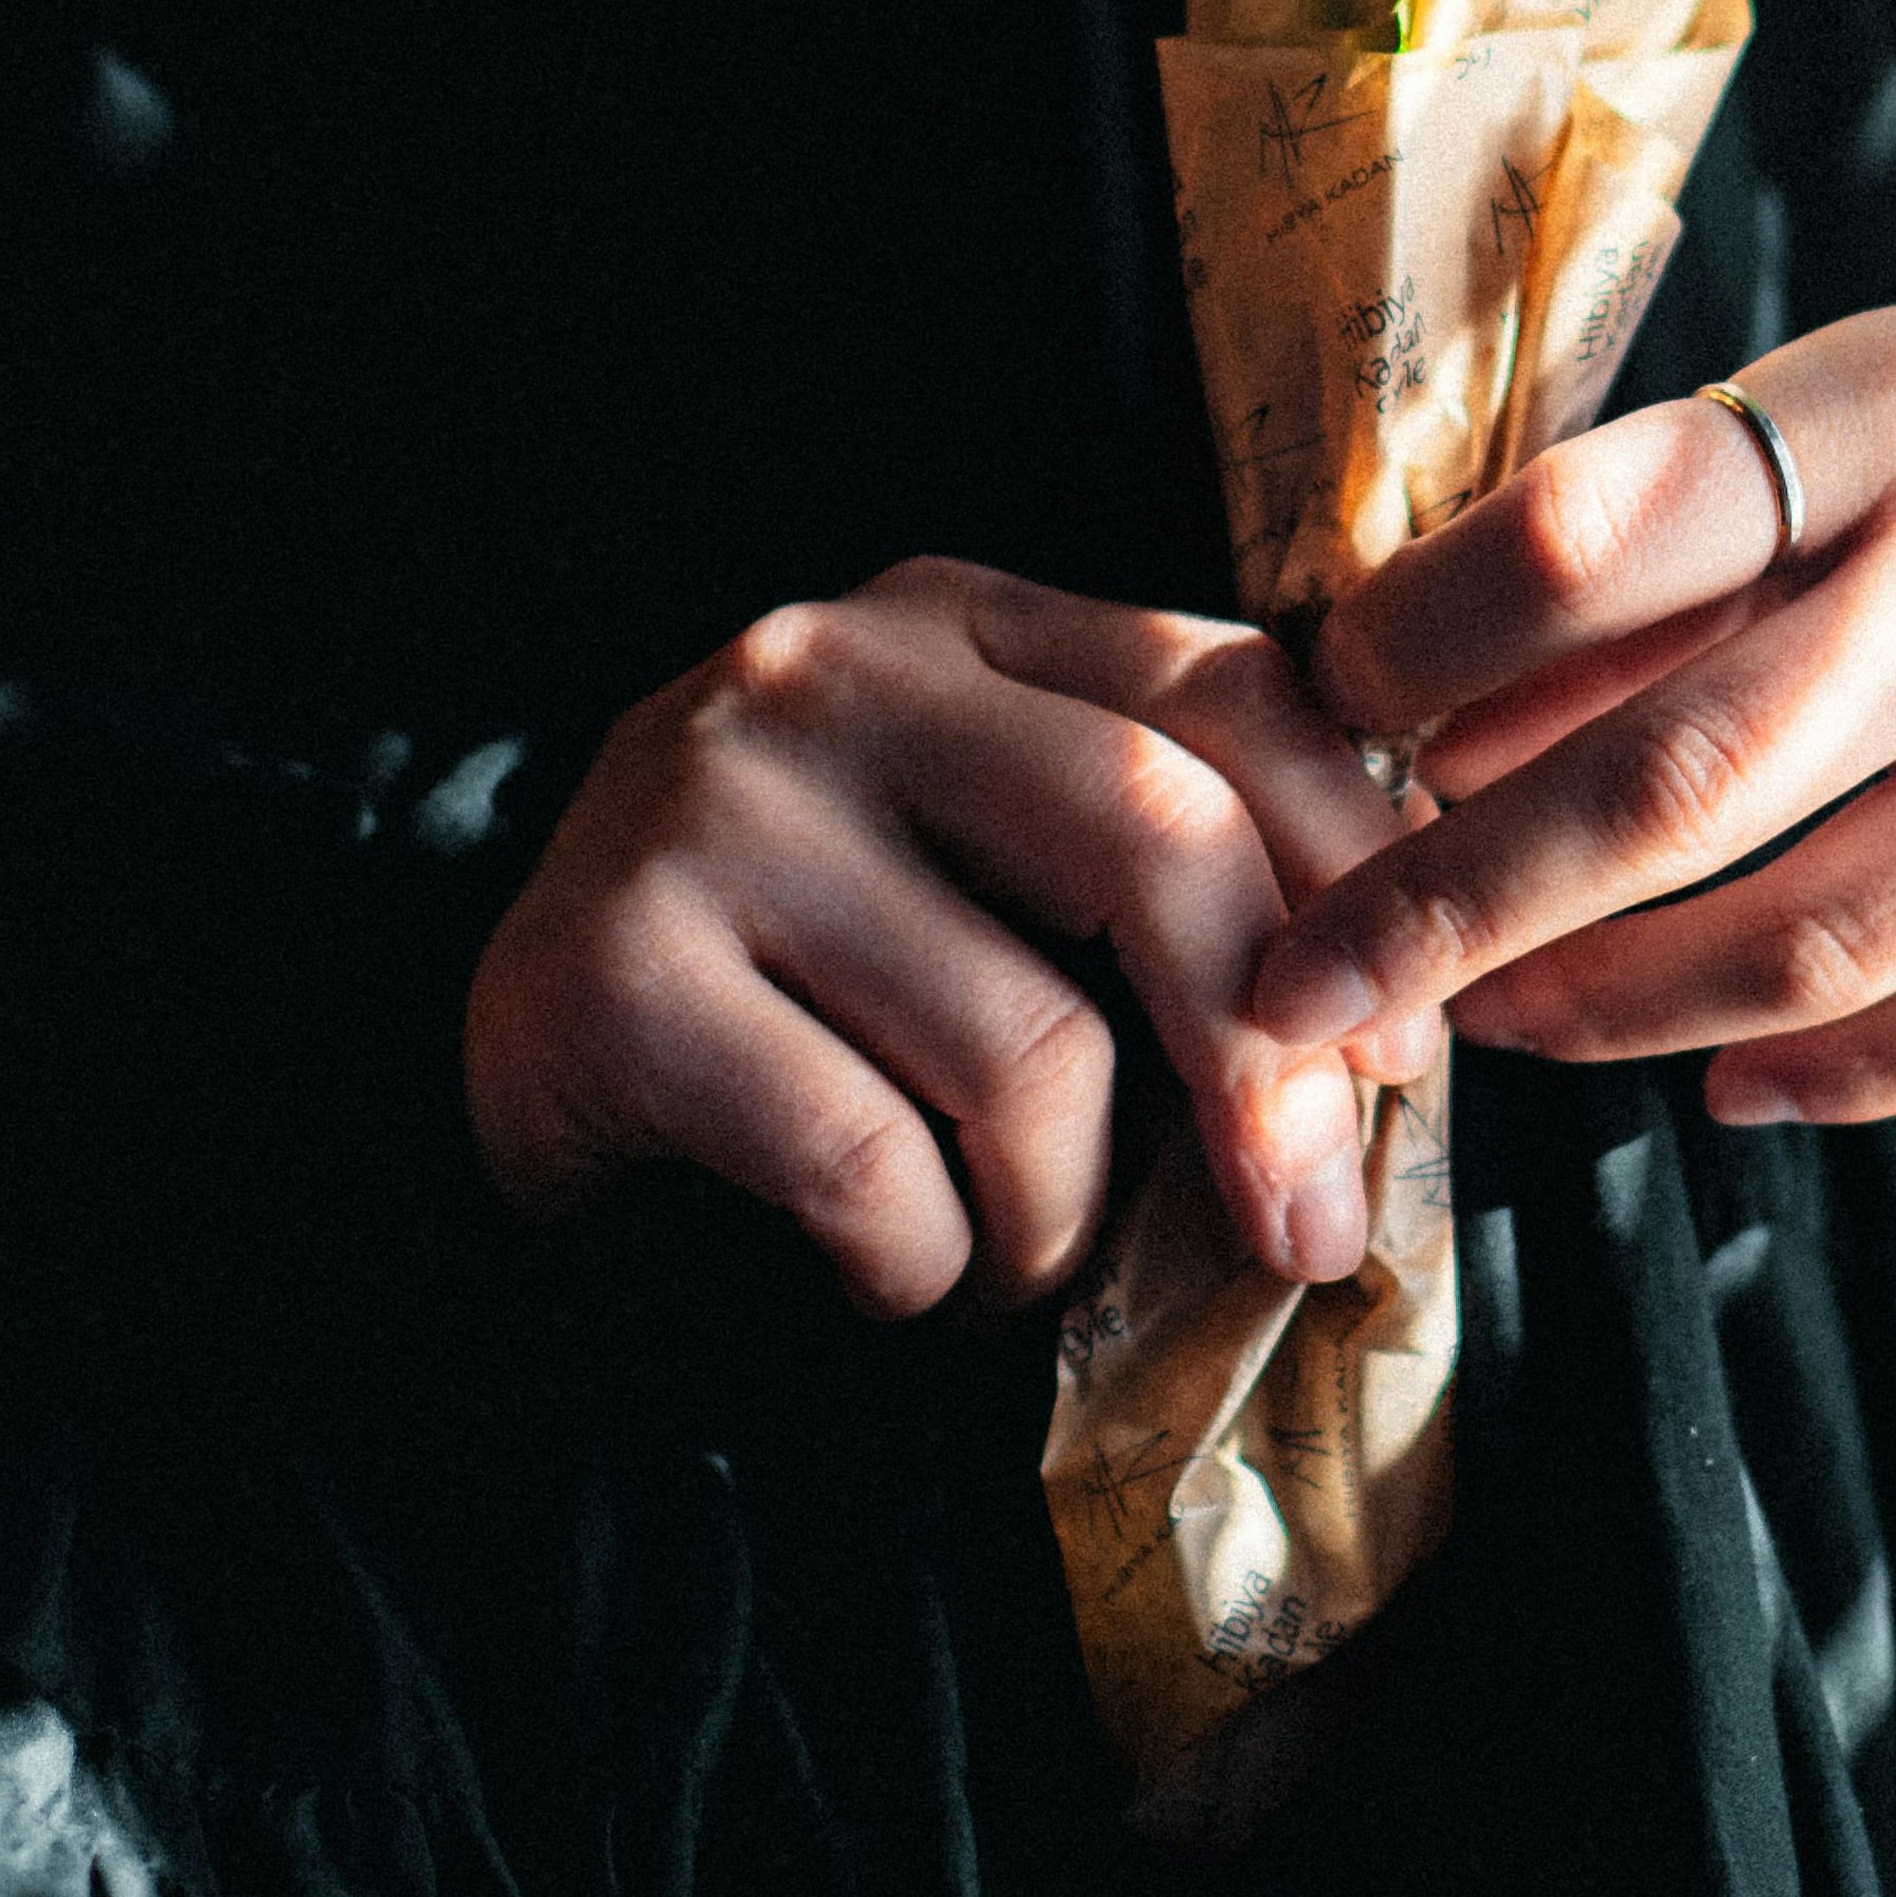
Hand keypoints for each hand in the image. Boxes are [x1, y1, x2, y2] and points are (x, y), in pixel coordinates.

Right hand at [464, 559, 1433, 1315]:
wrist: (491, 1059)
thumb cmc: (803, 985)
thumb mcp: (986, 867)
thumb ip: (1157, 870)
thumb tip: (1398, 1015)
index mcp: (955, 620)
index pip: (1219, 685)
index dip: (1350, 871)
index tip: (1404, 1049)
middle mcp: (828, 670)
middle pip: (1147, 834)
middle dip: (1266, 1068)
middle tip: (1307, 1226)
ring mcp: (709, 809)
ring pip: (1023, 1045)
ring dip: (1058, 1219)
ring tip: (1013, 1262)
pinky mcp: (611, 973)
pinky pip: (870, 1166)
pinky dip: (921, 1272)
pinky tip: (889, 1276)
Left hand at [1244, 247, 1895, 1120]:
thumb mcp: (1890, 393)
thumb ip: (1697, 540)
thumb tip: (1439, 714)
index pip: (1608, 530)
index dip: (1431, 636)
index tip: (1318, 698)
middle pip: (1679, 783)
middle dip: (1450, 904)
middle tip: (1295, 980)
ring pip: (1810, 946)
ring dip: (1608, 1005)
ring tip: (1489, 1017)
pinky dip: (1818, 1074)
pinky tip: (1711, 1074)